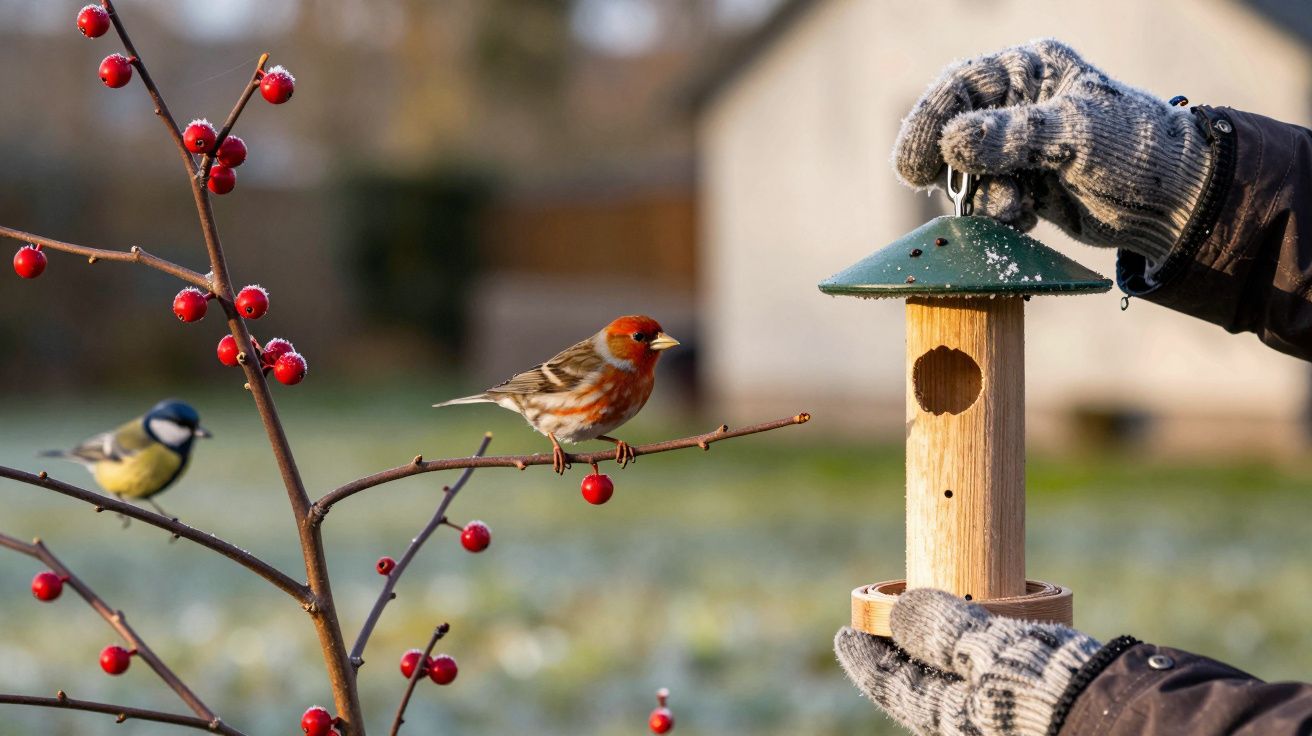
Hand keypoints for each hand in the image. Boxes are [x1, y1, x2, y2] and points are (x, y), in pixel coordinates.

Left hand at [834, 588, 1101, 735]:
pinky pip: (988, 676)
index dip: (866, 656)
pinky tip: (976, 631)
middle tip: (879, 620)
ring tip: (921, 618)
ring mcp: (1002, 717)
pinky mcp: (1032, 704)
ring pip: (954, 682)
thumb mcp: (989, 649)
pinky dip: (972, 652)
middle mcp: (973, 726)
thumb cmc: (1054, 687)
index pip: (893, 687)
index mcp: (952, 721)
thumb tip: (898, 611)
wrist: (1126, 715)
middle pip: (920, 687)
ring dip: (936, 650)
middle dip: (899, 653)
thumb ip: (940, 629)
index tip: (845, 631)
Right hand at [895, 39, 1212, 262]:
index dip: (929, 120)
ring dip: (981, 197)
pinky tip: (1025, 219)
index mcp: (1030, 72)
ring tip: (1016, 209)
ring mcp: (1018, 149)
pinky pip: (986, 200)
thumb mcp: (1078, 133)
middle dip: (948, 166)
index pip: (960, 86)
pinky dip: (996, 215)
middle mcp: (1017, 106)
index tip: (913, 163)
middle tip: (937, 190)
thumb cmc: (1138, 150)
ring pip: (966, 173)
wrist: (1177, 204)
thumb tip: (952, 140)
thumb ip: (1014, 135)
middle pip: (952, 131)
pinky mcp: (1024, 187)